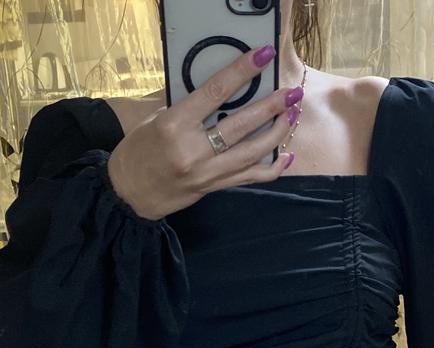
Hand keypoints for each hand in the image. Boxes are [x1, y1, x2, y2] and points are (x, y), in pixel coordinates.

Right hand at [107, 45, 298, 219]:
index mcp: (175, 126)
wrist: (129, 193)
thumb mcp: (155, 120)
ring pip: (253, 152)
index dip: (242, 71)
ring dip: (278, 133)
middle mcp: (194, 151)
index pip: (215, 92)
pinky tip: (287, 155)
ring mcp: (207, 173)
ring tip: (292, 115)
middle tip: (291, 93)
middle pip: (242, 125)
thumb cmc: (139, 151)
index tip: (263, 56)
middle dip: (272, 106)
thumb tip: (220, 90)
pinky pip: (251, 177)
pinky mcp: (215, 187)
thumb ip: (187, 107)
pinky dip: (272, 168)